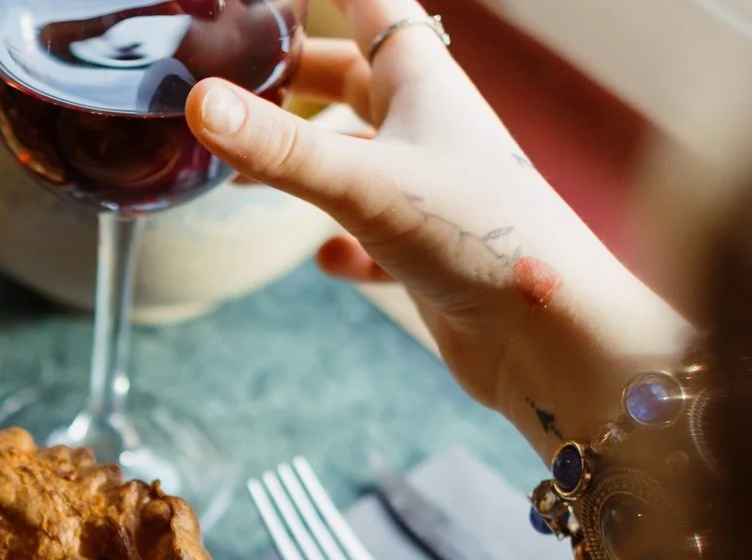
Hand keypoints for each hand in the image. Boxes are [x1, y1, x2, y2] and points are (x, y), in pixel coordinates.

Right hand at [184, 0, 689, 456]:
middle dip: (294, 72)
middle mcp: (427, 124)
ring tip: (241, 168)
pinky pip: (372, 233)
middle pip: (353, 75)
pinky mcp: (429, 248)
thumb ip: (280, 148)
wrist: (551, 335)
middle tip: (232, 73)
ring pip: (356, 153)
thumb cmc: (484, 238)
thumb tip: (200, 103)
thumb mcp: (366, 185)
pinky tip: (326, 258)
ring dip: (305, 156)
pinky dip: (340, 242)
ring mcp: (428, 186)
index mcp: (422, 82)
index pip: (370, 4)